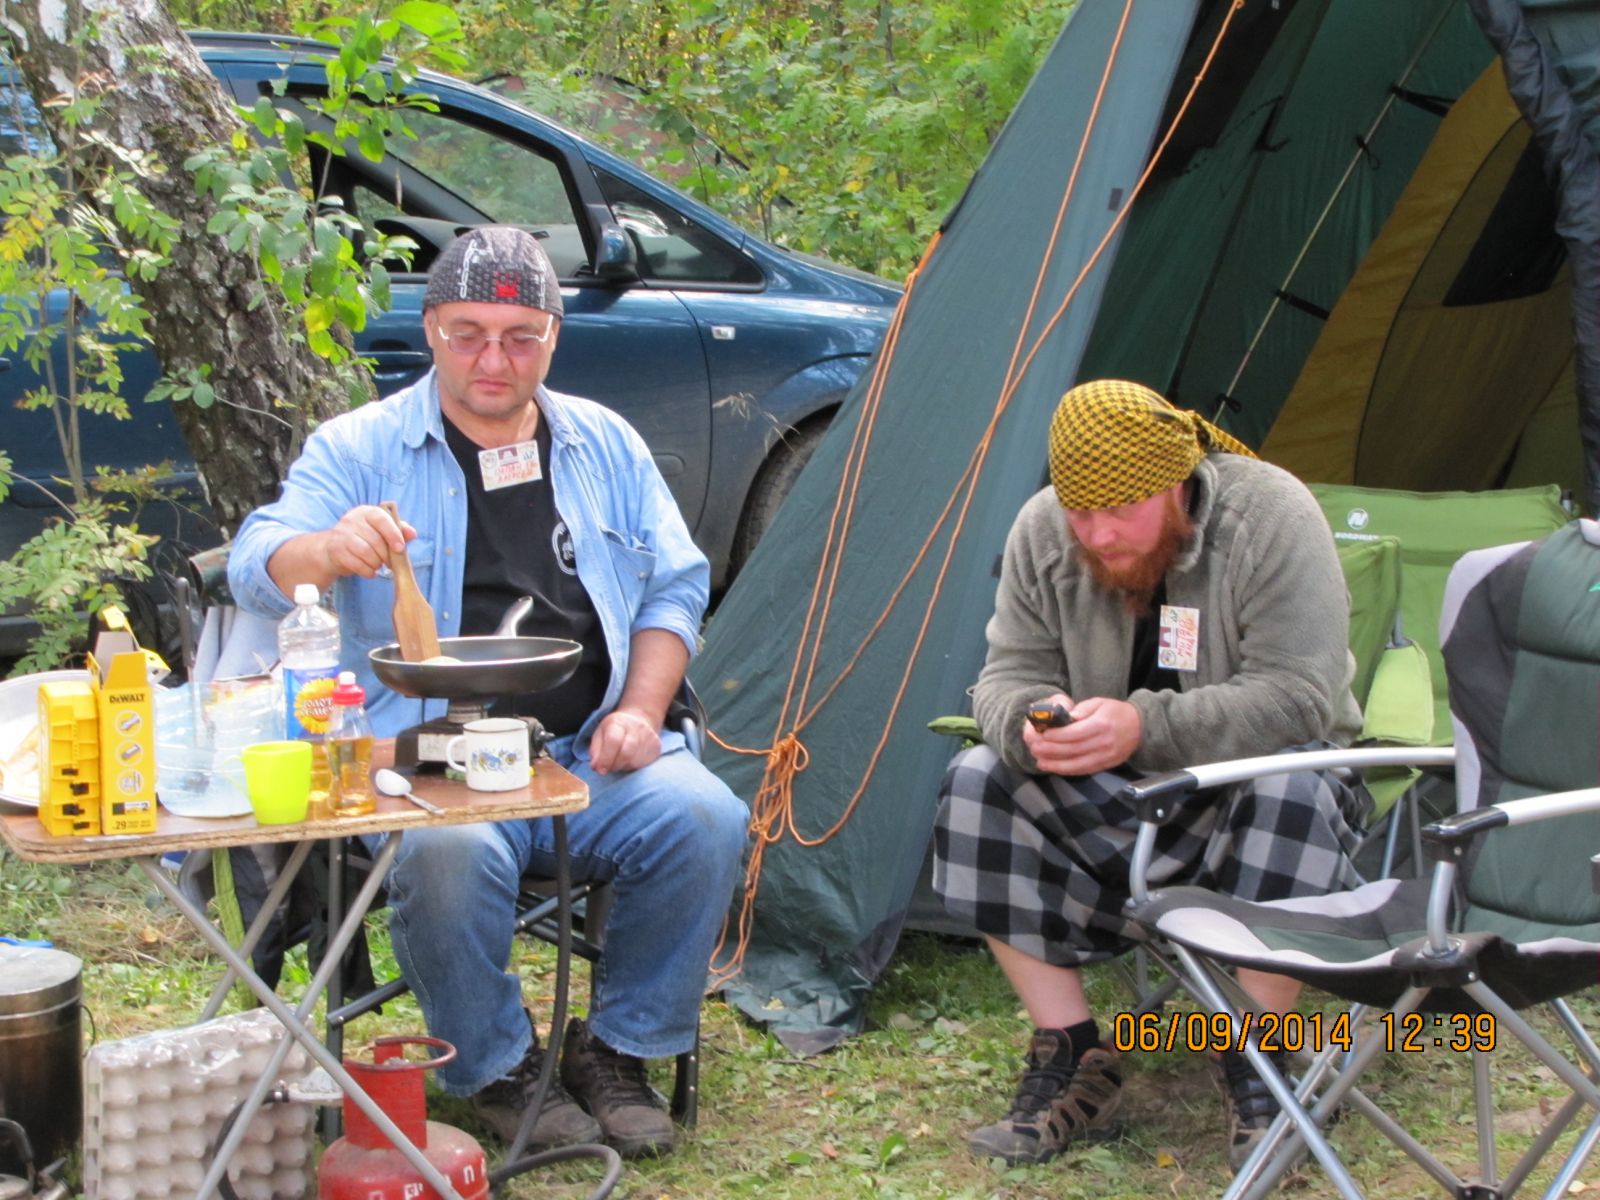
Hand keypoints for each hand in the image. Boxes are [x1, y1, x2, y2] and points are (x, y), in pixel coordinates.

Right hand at [321, 505, 415, 579]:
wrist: (336, 549)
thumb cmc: (366, 538)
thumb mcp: (383, 531)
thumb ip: (399, 531)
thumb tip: (413, 533)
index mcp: (367, 512)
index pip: (382, 519)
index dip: (393, 534)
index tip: (400, 549)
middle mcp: (352, 520)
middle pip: (375, 539)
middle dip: (386, 555)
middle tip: (390, 563)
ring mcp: (342, 534)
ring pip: (366, 552)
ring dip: (376, 563)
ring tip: (378, 565)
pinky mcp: (336, 550)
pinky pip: (356, 564)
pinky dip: (367, 571)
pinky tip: (371, 572)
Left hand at [588, 708, 660, 774]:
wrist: (639, 720)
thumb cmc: (615, 730)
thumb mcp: (600, 734)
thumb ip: (595, 751)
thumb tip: (597, 767)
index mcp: (618, 722)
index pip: (613, 741)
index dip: (605, 758)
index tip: (600, 770)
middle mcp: (636, 727)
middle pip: (626, 753)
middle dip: (615, 765)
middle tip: (609, 768)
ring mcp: (649, 737)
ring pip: (635, 761)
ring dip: (624, 767)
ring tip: (619, 762)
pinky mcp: (657, 747)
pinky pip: (644, 764)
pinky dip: (634, 767)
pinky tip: (630, 761)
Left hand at [1023, 694, 1141, 776]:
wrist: (1140, 727)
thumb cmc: (1116, 712)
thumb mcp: (1099, 703)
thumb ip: (1081, 710)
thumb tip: (1064, 719)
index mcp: (1101, 725)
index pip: (1076, 733)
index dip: (1058, 736)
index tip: (1043, 735)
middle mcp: (1104, 743)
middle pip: (1074, 750)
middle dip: (1052, 750)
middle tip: (1035, 749)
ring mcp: (1106, 757)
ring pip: (1077, 764)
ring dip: (1056, 764)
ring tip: (1040, 761)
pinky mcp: (1106, 765)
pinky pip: (1084, 770)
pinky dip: (1068, 770)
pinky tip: (1055, 767)